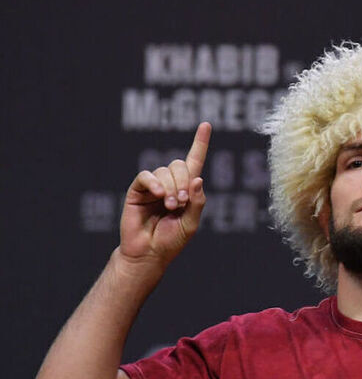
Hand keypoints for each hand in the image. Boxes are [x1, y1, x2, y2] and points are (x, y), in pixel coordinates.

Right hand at [119, 122, 210, 268]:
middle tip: (181, 203)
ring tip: (169, 207)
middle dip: (183, 182)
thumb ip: (197, 203)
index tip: (206, 125)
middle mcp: (170, 184)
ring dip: (171, 189)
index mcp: (186, 189)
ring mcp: (153, 186)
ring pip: (164, 171)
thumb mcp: (191, 224)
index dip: (200, 143)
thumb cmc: (170, 241)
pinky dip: (154, 183)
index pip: (194, 161)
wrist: (148, 253)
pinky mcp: (137, 190)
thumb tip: (198, 178)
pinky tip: (159, 195)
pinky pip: (146, 176)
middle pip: (179, 165)